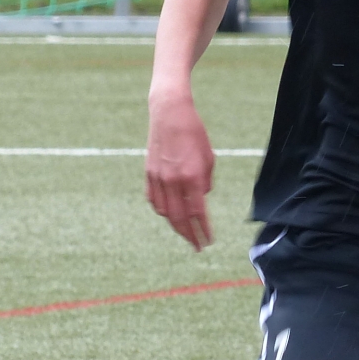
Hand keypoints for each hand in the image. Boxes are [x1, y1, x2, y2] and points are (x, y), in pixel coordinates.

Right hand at [146, 89, 217, 248]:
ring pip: (165, 211)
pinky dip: (161, 210)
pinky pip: (154, 200)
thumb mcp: (209, 157)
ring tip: (185, 231)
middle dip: (189, 235)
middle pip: (180, 217)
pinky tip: (169, 215)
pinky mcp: (149, 173)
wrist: (169, 114)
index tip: (209, 240)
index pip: (198, 212)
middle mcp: (174, 180)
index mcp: (192, 176)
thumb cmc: (194, 133)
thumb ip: (206, 182)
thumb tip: (201, 198)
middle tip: (197, 245)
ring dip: (175, 225)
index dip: (204, 229)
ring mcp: (158, 178)